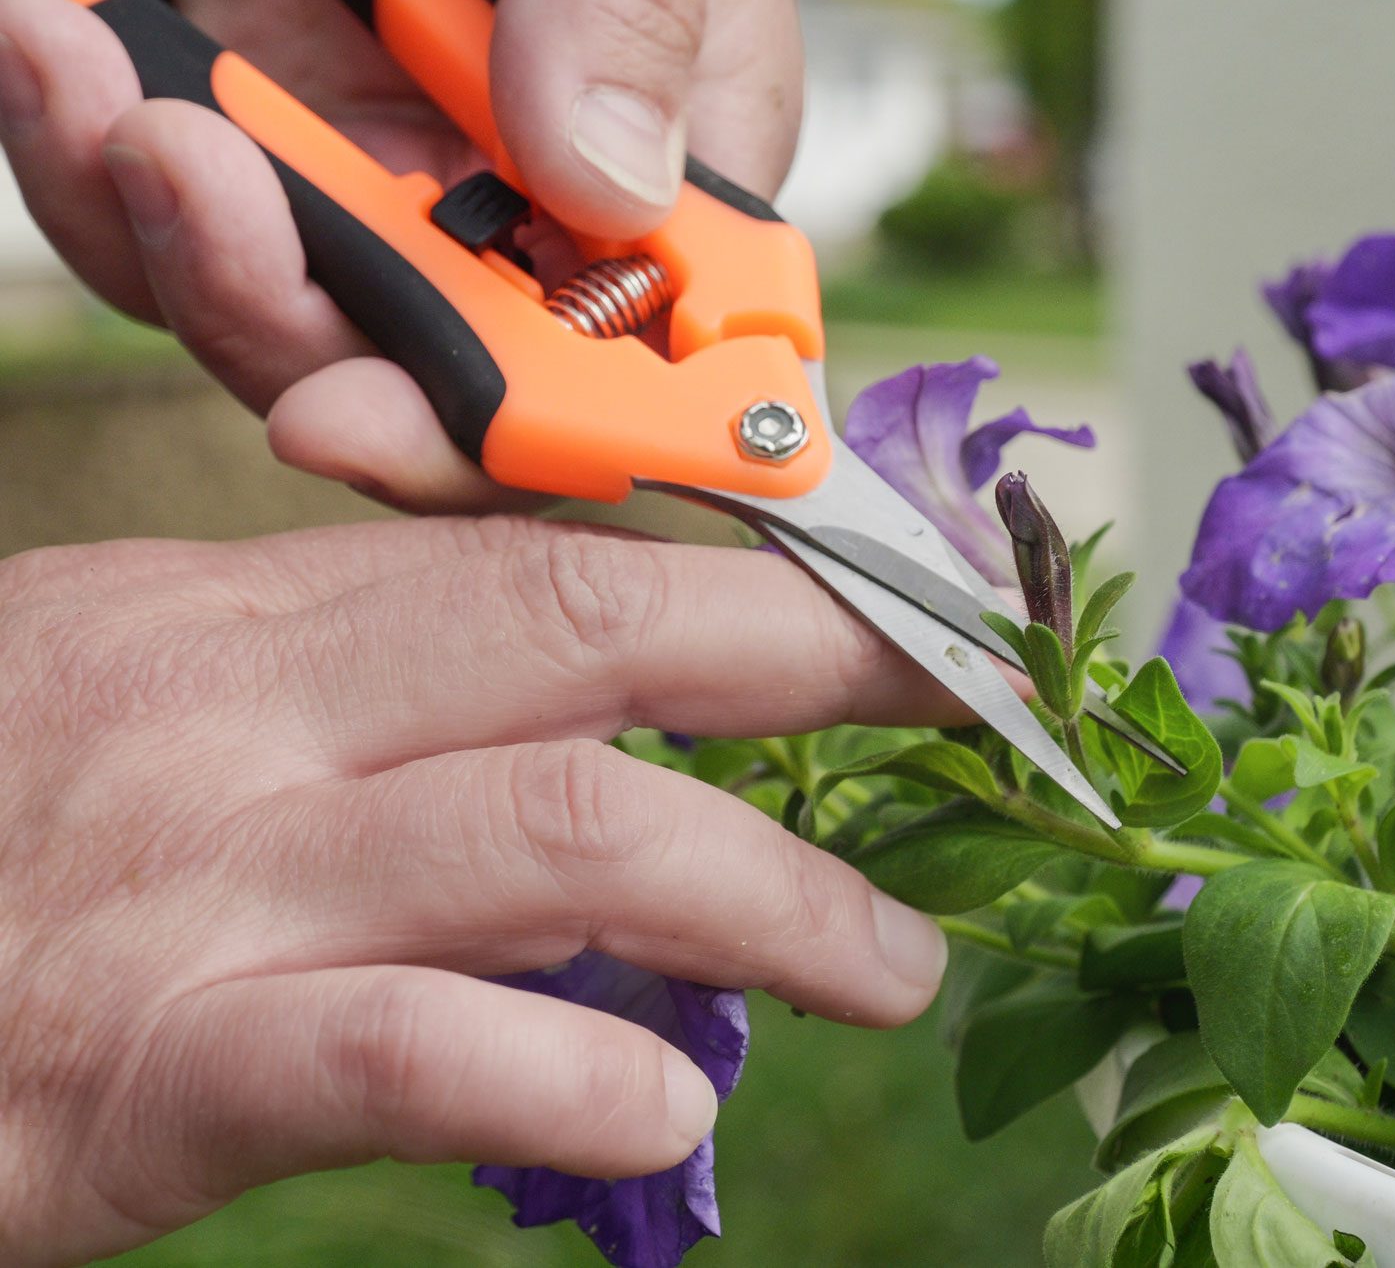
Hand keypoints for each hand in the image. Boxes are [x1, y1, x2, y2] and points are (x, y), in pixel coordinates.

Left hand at [0, 0, 801, 510]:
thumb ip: (627, 11)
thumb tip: (608, 184)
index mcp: (670, 171)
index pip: (625, 368)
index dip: (528, 432)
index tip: (394, 410)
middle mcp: (523, 211)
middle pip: (426, 379)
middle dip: (296, 324)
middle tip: (193, 187)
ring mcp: (379, 183)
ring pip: (270, 319)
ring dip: (166, 228)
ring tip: (85, 65)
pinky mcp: (250, 141)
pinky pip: (155, 226)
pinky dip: (85, 159)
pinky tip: (53, 48)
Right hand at [0, 519, 952, 1265]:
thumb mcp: (155, 713)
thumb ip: (364, 724)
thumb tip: (598, 781)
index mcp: (242, 616)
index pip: (547, 554)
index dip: (753, 577)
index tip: (899, 608)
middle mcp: (238, 720)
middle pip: (589, 636)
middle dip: (819, 665)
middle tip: (977, 715)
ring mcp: (198, 891)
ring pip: (556, 837)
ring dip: (770, 900)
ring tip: (895, 962)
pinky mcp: (142, 1078)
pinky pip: (396, 1056)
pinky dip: (557, 1079)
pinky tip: (664, 1115)